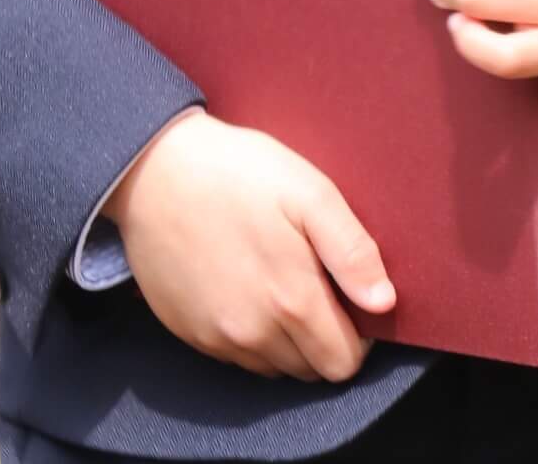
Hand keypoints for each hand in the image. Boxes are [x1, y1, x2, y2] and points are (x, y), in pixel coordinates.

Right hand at [103, 109, 394, 382]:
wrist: (154, 168)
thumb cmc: (237, 172)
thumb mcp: (308, 191)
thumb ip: (351, 250)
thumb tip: (383, 302)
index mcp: (292, 301)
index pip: (344, 362)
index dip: (356, 334)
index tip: (345, 294)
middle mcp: (254, 334)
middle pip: (310, 370)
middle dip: (323, 336)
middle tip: (312, 281)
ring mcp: (218, 338)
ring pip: (274, 367)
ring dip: (286, 339)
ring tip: (276, 280)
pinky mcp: (189, 332)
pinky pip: (236, 356)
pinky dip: (249, 334)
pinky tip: (243, 285)